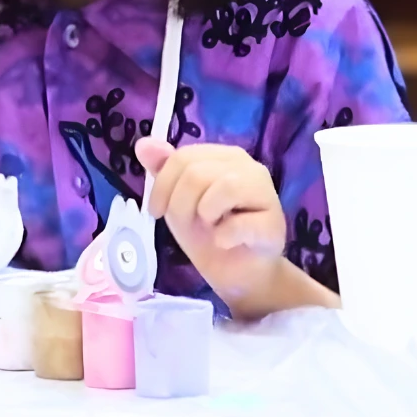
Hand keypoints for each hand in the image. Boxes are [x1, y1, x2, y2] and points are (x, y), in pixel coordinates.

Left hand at [135, 139, 286, 314]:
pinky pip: (239, 224)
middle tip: (190, 224)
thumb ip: (163, 169)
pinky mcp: (274, 223)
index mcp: (222, 155)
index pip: (183, 157)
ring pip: (223, 187)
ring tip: (212, 227)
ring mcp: (265, 192)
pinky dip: (223, 237)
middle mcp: (247, 166)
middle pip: (197, 173)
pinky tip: (226, 242)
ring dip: (205, 215)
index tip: (157, 211)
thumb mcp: (176, 199)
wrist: (237, 273)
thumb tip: (142, 143)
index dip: (162, 186)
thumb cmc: (207, 231)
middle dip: (181, 205)